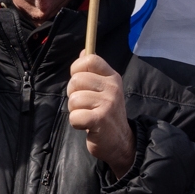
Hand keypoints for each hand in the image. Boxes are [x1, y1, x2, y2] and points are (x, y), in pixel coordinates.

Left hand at [67, 50, 133, 176]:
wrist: (121, 142)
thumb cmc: (107, 113)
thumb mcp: (105, 89)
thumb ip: (93, 71)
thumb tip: (84, 51)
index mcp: (112, 77)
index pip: (90, 59)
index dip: (77, 68)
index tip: (79, 82)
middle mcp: (111, 88)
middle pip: (76, 80)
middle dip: (73, 94)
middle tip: (85, 104)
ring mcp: (107, 103)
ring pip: (74, 99)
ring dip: (75, 110)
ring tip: (87, 115)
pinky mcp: (100, 120)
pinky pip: (75, 116)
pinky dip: (76, 123)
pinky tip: (86, 125)